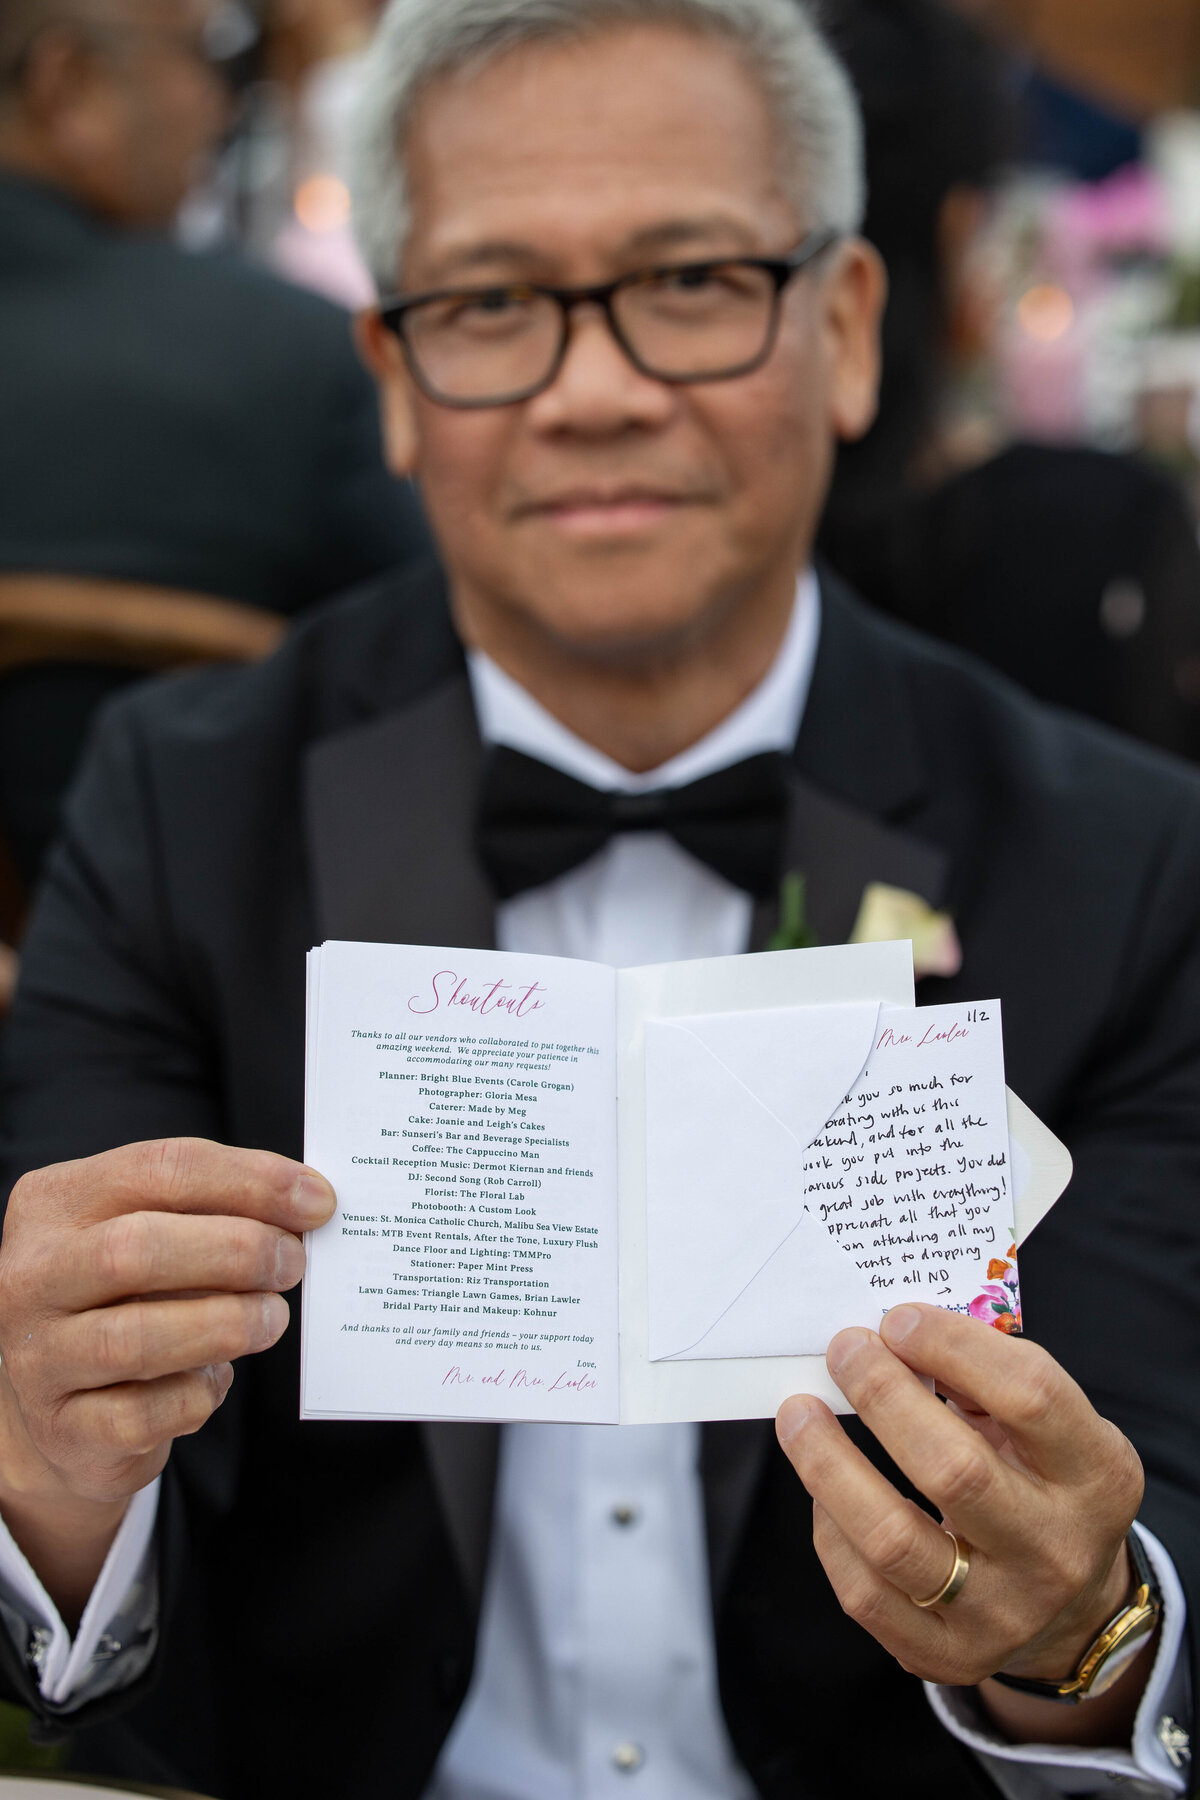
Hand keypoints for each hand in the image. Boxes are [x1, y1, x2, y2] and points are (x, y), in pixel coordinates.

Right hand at [0, 1138, 334, 1612]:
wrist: (64, 1400)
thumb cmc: (129, 1296)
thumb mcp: (153, 1231)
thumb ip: (214, 1208)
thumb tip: (307, 1205)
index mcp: (57, 1202)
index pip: (157, 1169)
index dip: (249, 1180)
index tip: (316, 1201)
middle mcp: (33, 1274)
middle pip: (134, 1249)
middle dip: (236, 1251)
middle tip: (293, 1264)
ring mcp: (38, 1355)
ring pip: (135, 1338)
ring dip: (226, 1324)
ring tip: (272, 1318)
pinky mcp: (63, 1427)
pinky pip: (143, 1413)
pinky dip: (197, 1395)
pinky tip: (217, 1378)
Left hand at [776, 1305, 1143, 1697]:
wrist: (1072, 1604)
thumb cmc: (1042, 1480)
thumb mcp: (1046, 1426)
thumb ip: (987, 1377)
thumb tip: (894, 1334)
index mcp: (1097, 1475)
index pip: (1030, 1397)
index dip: (954, 1346)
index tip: (897, 1321)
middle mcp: (1056, 1550)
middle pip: (954, 1471)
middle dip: (882, 1397)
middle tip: (843, 1351)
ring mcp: (1004, 1613)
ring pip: (894, 1541)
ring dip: (829, 1465)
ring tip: (799, 1413)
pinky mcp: (949, 1656)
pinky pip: (864, 1592)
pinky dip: (830, 1529)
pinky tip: (824, 1488)